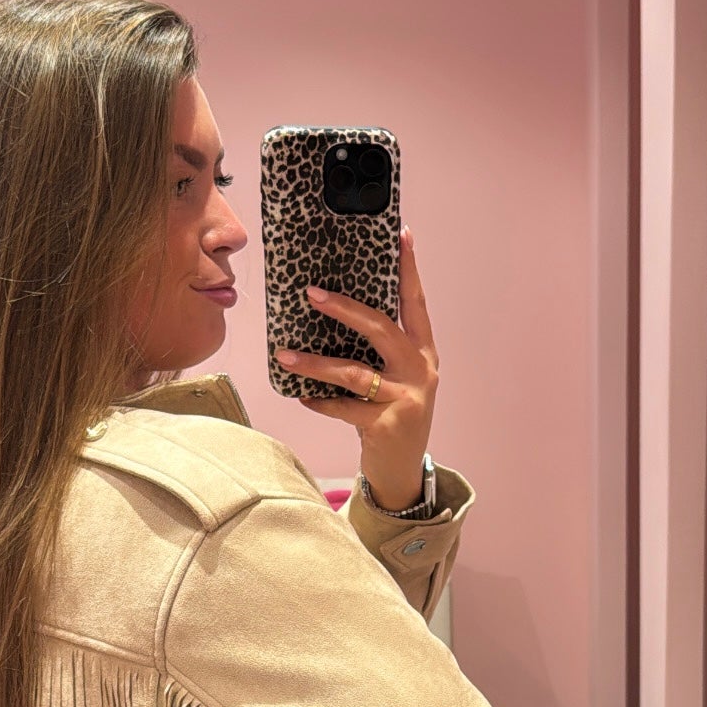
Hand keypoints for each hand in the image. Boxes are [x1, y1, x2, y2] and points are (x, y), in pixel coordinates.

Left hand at [275, 228, 438, 511]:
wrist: (402, 471)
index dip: (409, 270)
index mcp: (422, 352)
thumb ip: (377, 351)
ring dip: (315, 364)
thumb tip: (333, 311)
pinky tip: (302, 397)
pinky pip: (345, 407)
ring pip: (355, 372)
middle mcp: (420, 371)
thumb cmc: (391, 415)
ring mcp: (407, 398)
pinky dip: (321, 402)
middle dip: (345, 309)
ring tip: (284, 356)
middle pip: (382, 329)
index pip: (416, 303)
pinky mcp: (387, 425)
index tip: (402, 235)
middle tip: (311, 294)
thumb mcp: (395, 378)